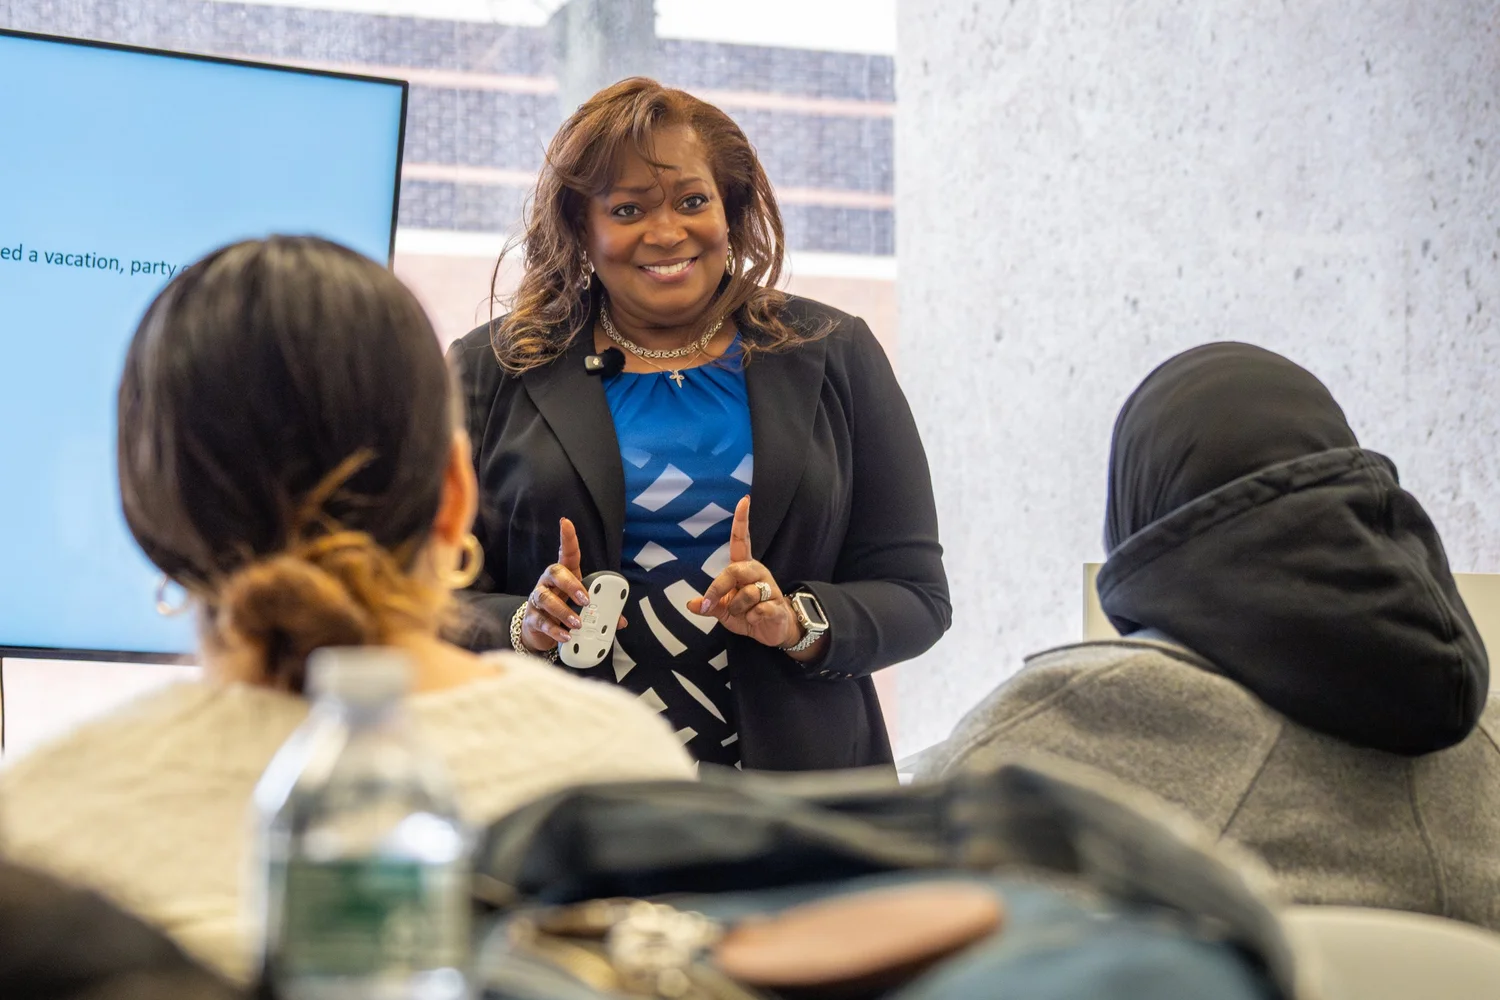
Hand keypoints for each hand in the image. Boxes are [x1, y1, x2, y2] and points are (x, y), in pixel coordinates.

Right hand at [520, 518, 626, 652]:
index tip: (566, 522)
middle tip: (586, 600)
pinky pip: (541, 621)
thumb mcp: (583, 607)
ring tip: (577, 624)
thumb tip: (621, 621)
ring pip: (546, 597)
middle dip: (571, 584)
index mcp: (565, 575)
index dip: (567, 538)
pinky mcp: (532, 617)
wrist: (541, 630)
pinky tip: (566, 636)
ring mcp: (538, 599)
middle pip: (554, 572)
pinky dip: (555, 630)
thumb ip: (602, 611)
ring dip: (563, 611)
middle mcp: (548, 583)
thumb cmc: (565, 610)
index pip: (566, 553)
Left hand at [687, 497, 801, 649]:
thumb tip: (692, 604)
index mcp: (744, 568)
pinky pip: (760, 608)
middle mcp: (757, 572)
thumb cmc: (747, 614)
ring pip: (748, 593)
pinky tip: (755, 619)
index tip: (744, 500)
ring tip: (744, 614)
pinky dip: (752, 618)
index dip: (742, 521)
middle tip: (709, 603)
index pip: (742, 540)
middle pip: (735, 570)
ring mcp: (770, 587)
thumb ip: (710, 605)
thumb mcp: (724, 610)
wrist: (772, 631)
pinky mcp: (777, 604)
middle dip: (718, 588)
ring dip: (738, 608)